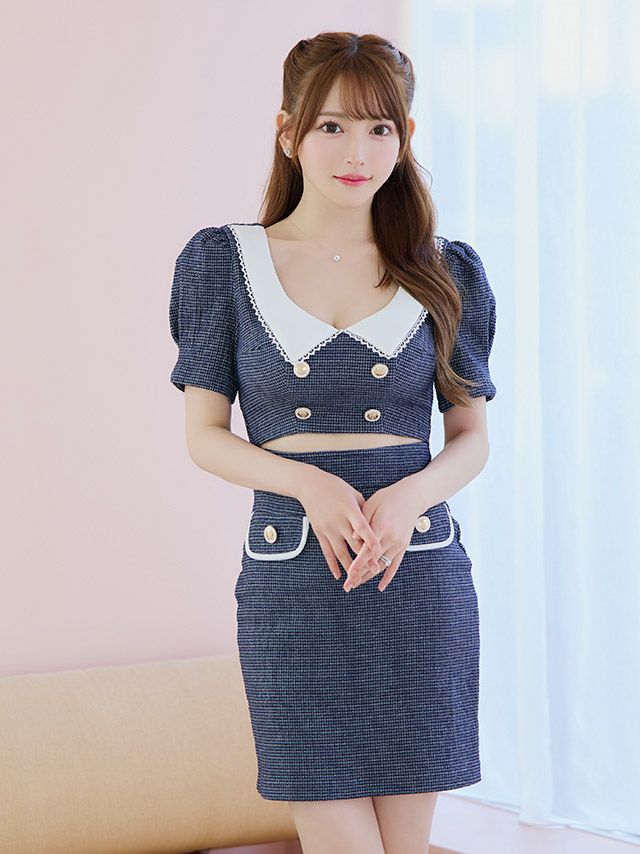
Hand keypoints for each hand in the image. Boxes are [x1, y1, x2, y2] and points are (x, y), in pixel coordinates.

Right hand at [295, 468, 382, 582]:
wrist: (310, 485)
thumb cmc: (336, 488)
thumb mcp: (353, 494)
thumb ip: (365, 511)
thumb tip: (377, 526)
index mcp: (349, 510)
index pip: (362, 527)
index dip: (371, 540)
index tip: (379, 551)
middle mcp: (338, 521)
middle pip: (353, 544)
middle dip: (364, 559)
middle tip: (374, 571)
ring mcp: (328, 528)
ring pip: (340, 553)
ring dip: (349, 567)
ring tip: (357, 580)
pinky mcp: (319, 533)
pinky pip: (327, 552)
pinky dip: (332, 565)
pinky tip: (338, 575)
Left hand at [344, 478, 426, 592]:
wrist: (411, 497)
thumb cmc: (388, 498)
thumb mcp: (372, 504)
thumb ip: (362, 522)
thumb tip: (352, 538)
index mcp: (381, 527)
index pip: (367, 550)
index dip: (358, 564)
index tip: (349, 575)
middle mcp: (391, 538)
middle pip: (373, 561)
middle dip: (360, 575)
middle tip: (347, 586)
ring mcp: (398, 543)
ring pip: (382, 565)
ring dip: (369, 576)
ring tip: (357, 584)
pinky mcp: (403, 546)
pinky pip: (395, 564)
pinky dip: (388, 577)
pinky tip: (380, 586)